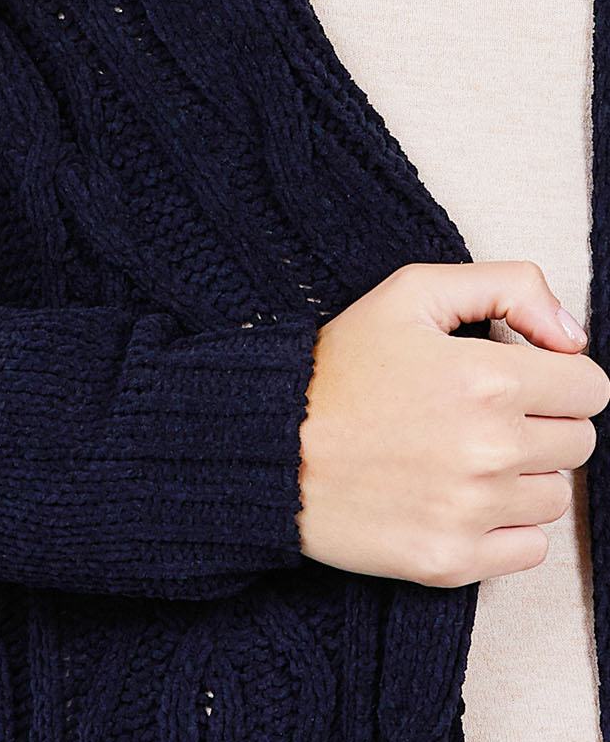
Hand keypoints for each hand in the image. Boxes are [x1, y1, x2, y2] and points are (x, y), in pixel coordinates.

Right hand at [296, 260, 609, 585]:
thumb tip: (572, 335)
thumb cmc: (339, 366)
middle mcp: (490, 449)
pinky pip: (530, 549)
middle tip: (483, 411)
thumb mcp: (413, 292)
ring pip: (556, 496)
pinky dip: (505, 525)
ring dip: (524, 474)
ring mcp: (472, 511)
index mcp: (488, 379)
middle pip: (578, 442)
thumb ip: (509, 287)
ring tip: (465, 452)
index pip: (590, 387)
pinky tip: (459, 494)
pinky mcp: (452, 561)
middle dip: (542, 420)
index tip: (520, 375)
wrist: (270, 445)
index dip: (557, 374)